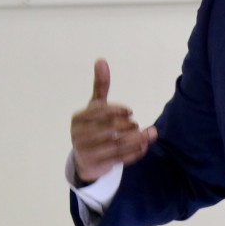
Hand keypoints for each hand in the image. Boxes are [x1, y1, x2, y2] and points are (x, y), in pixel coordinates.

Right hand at [70, 58, 155, 182]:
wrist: (85, 159)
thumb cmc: (92, 127)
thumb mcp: (95, 106)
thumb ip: (100, 86)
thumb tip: (101, 60)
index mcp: (78, 118)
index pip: (101, 111)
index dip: (118, 110)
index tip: (130, 112)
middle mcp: (78, 135)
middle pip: (109, 128)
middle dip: (127, 126)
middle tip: (136, 125)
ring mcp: (86, 152)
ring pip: (116, 145)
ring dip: (136, 139)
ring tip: (146, 135)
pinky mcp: (97, 165)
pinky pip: (119, 158)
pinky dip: (134, 152)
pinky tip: (144, 146)